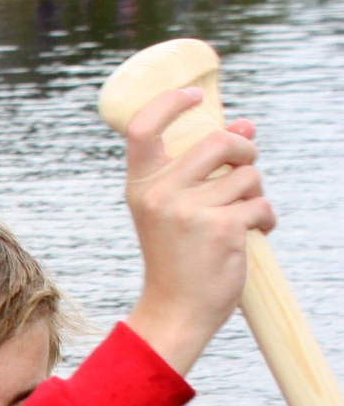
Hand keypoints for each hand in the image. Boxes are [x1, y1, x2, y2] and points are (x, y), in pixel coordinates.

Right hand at [121, 88, 275, 376]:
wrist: (175, 310)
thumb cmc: (177, 258)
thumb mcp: (176, 209)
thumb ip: (203, 169)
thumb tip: (245, 126)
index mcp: (140, 187)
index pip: (144, 130)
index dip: (170, 103)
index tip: (193, 95)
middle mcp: (159, 194)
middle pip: (219, 142)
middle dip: (244, 151)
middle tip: (245, 167)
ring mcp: (189, 211)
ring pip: (248, 175)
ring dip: (255, 194)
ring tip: (239, 219)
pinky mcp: (222, 227)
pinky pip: (261, 204)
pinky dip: (265, 220)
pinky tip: (251, 237)